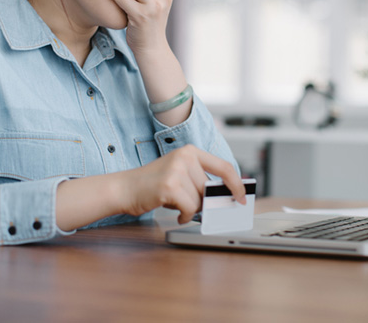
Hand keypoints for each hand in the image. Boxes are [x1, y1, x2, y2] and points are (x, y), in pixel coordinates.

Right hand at [119, 145, 245, 223]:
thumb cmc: (153, 183)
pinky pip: (190, 209)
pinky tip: (175, 213)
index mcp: (191, 151)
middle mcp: (185, 157)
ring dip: (191, 209)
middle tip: (191, 205)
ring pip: (200, 201)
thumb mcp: (179, 172)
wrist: (125, 188)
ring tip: (176, 204)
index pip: (224, 167)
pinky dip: (185, 216)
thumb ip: (200, 179)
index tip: (242, 197)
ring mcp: (177, 170)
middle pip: (210, 189)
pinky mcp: (169, 186)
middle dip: (204, 203)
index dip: (236, 184)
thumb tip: (227, 195)